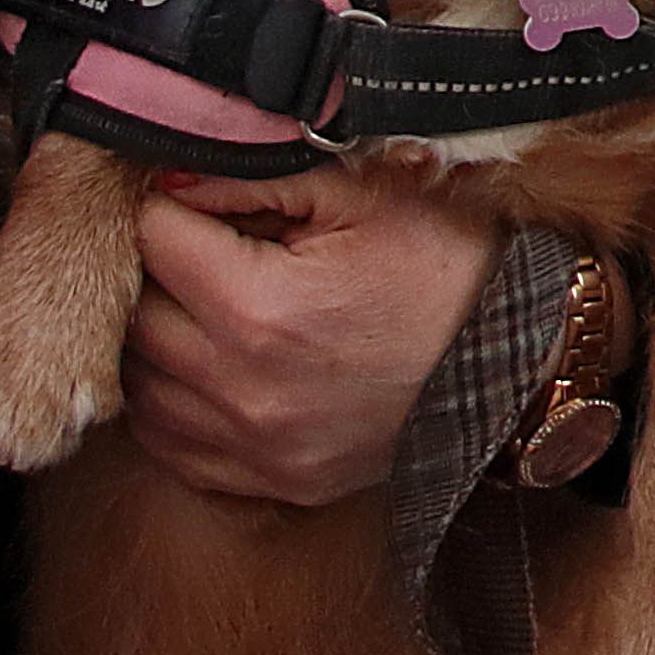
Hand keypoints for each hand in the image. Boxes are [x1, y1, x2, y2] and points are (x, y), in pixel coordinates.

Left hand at [122, 165, 499, 503]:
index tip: (197, 195)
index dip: (170, 204)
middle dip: (158, 268)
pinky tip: (206, 367)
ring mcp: (254, 445)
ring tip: (201, 303)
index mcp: (259, 306)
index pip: (152, 237)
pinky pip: (169, 448)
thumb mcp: (366, 196)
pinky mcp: (270, 481)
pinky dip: (170, 404)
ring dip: (154, 337)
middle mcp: (242, 387)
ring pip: (138, 385)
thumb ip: (258, 179)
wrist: (520, 362)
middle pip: (133, 313)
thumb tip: (171, 173)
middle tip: (201, 243)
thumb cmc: (450, 268)